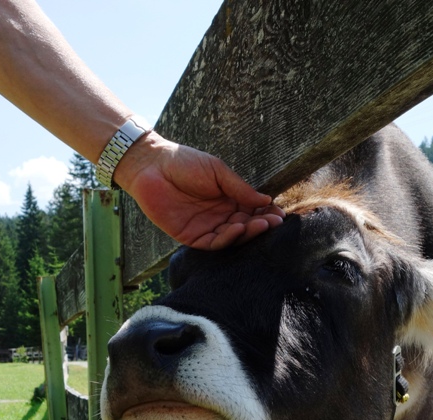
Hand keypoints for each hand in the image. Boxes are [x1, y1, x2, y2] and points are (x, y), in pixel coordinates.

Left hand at [114, 132, 284, 249]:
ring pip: (232, 237)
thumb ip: (239, 188)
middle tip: (275, 222)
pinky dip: (227, 238)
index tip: (280, 213)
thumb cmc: (185, 163)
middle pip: (246, 226)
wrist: (152, 166)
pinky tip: (238, 229)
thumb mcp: (218, 172)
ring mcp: (206, 227)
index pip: (252, 211)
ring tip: (260, 225)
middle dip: (261, 224)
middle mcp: (219, 216)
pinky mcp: (191, 237)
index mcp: (228, 199)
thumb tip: (266, 200)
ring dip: (248, 232)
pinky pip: (213, 243)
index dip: (266, 213)